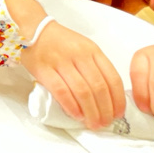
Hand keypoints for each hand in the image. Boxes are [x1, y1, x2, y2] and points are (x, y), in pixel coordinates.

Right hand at [4, 0, 124, 128]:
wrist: (35, 29)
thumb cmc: (62, 42)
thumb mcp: (84, 48)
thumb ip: (95, 67)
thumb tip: (107, 98)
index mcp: (93, 51)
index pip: (112, 78)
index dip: (118, 99)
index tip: (118, 114)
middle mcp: (80, 55)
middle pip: (99, 87)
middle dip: (105, 110)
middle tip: (105, 124)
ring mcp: (62, 62)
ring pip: (82, 91)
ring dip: (90, 111)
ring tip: (92, 123)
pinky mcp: (44, 69)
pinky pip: (61, 91)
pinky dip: (71, 105)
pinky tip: (76, 115)